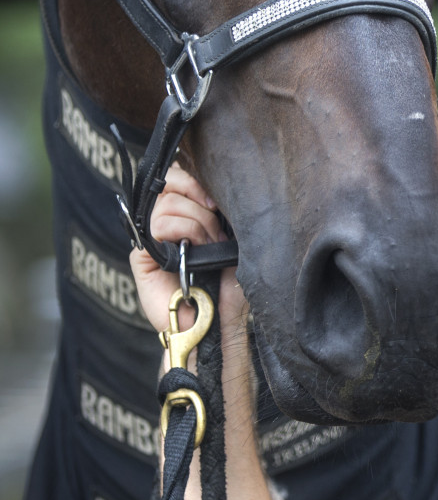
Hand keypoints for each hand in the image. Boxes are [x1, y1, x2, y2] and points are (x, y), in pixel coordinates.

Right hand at [129, 165, 244, 334]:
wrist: (218, 323)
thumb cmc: (230, 286)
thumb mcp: (234, 243)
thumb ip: (221, 214)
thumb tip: (215, 190)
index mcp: (188, 214)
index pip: (178, 176)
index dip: (194, 181)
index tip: (216, 203)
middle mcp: (168, 223)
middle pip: (171, 185)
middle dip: (201, 207)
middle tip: (216, 232)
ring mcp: (153, 239)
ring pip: (167, 205)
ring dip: (196, 225)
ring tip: (207, 248)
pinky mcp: (141, 256)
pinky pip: (156, 226)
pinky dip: (180, 233)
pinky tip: (191, 251)